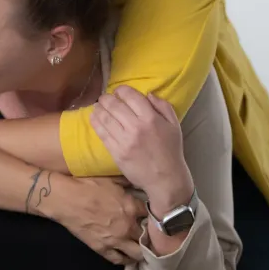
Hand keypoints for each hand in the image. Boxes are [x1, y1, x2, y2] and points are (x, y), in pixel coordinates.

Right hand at [44, 175, 146, 264]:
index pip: (154, 216)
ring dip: (143, 251)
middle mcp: (128, 226)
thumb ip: (128, 182)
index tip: (157, 216)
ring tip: (144, 249)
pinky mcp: (102, 249)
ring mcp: (115, 240)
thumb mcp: (112, 179)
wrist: (66, 199)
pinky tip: (128, 256)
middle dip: (153, 236)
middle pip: (149, 238)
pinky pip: (119, 260)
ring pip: (138, 254)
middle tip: (154, 235)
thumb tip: (140, 180)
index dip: (156, 216)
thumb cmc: (88, 185)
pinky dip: (126, 259)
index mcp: (132, 207)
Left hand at [90, 87, 193, 211]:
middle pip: (114, 105)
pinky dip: (96, 122)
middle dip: (107, 98)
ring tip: (98, 105)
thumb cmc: (170, 150)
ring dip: (99, 108)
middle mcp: (136, 127)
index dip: (121, 90)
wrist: (165, 179)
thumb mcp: (174, 125)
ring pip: (105, 118)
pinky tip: (94, 117)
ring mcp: (124, 141)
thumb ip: (163, 106)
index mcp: (151, 118)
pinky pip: (102, 133)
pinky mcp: (116, 152)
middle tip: (105, 97)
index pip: (131, 96)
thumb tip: (148, 94)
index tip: (119, 91)